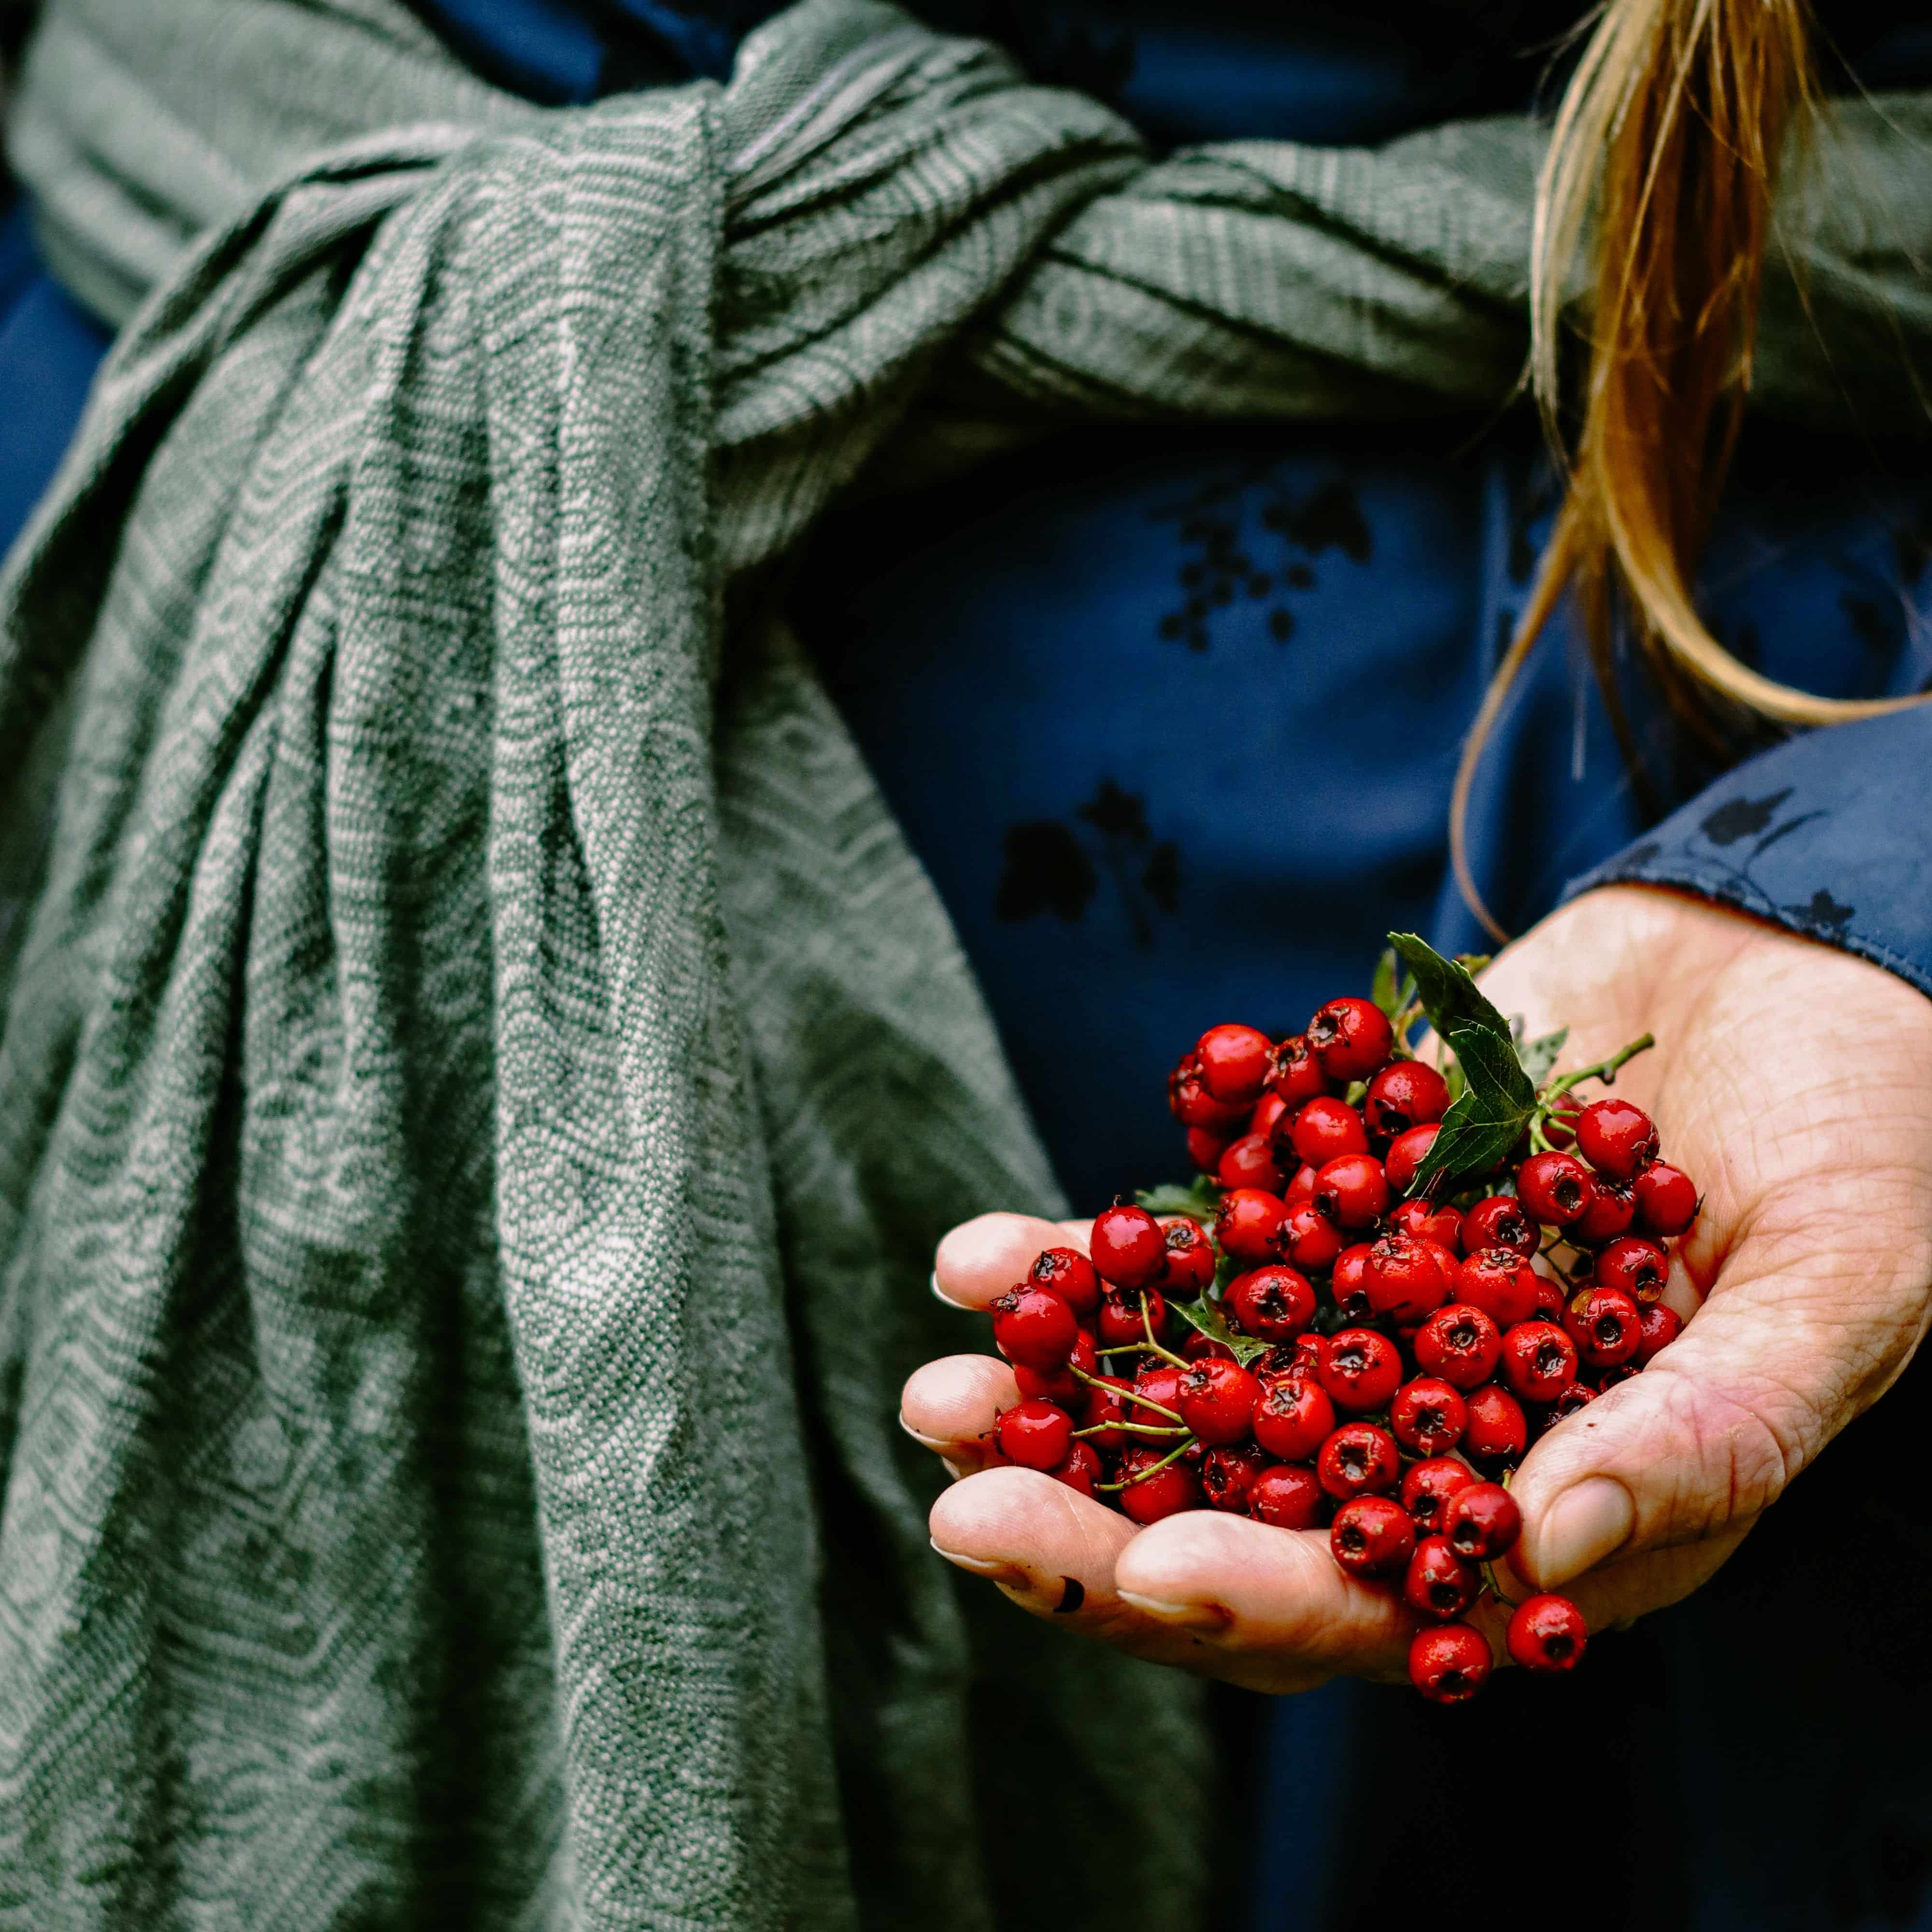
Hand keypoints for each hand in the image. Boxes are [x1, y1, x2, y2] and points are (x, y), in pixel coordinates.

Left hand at [899, 886, 1931, 1689]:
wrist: (1794, 969)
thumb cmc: (1864, 1145)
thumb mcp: (1833, 1291)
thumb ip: (1707, 1428)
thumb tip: (1549, 1539)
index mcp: (1552, 1504)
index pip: (1387, 1597)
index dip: (1267, 1599)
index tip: (1149, 1571)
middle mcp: (1431, 1428)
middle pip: (1242, 1517)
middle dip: (1098, 1527)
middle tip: (967, 1506)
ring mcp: (1358, 1314)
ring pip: (1179, 1391)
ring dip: (1051, 1398)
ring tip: (932, 1390)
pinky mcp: (1313, 1204)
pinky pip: (1177, 1248)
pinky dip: (1077, 1258)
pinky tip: (974, 1259)